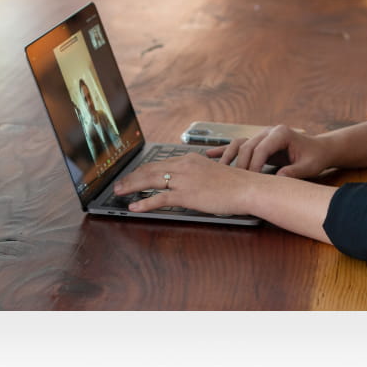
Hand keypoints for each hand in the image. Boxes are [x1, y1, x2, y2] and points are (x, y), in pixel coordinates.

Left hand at [112, 152, 260, 215]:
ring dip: (132, 186)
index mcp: (190, 159)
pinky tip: (134, 207)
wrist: (247, 188)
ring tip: (120, 192)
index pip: (160, 163)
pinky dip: (144, 202)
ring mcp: (184, 180)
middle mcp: (184, 166)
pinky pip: (160, 198)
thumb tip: (185, 183)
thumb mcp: (212, 172)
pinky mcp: (187, 195)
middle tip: (119, 183)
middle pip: (150, 169)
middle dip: (132, 177)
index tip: (133, 175)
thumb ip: (196, 175)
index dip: (143, 170)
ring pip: (150, 181)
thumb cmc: (235, 184)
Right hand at [212, 124, 333, 179]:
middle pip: (247, 146)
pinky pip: (238, 145)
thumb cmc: (315, 157)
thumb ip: (294, 172)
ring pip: (239, 144)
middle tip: (236, 182)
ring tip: (218, 169)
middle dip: (240, 164)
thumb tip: (278, 179)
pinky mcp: (258, 141)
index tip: (251, 180)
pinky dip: (225, 150)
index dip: (254, 165)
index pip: (261, 148)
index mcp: (281, 133)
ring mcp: (262, 135)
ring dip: (228, 156)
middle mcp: (269, 131)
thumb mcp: (308, 167)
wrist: (319, 149)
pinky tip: (210, 155)